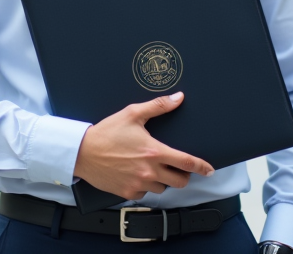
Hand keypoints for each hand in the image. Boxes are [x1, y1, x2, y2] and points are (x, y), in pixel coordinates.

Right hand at [73, 92, 214, 200]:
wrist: (83, 152)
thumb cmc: (107, 132)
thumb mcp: (132, 113)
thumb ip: (158, 106)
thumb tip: (178, 98)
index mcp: (154, 151)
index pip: (187, 162)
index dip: (202, 167)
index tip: (209, 169)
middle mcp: (149, 171)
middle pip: (180, 181)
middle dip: (183, 175)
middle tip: (177, 168)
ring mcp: (139, 183)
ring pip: (162, 188)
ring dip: (162, 180)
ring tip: (152, 168)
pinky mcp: (128, 192)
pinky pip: (145, 193)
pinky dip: (145, 186)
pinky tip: (137, 175)